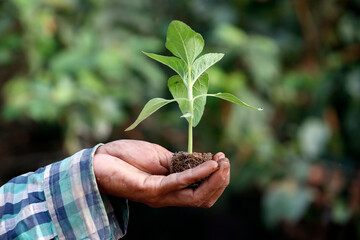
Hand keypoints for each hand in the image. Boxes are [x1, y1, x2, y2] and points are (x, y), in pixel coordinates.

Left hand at [93, 140, 229, 207]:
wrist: (99, 160)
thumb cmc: (127, 158)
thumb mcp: (160, 157)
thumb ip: (180, 162)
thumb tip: (201, 160)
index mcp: (171, 188)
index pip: (201, 192)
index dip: (216, 179)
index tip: (223, 159)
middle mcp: (168, 196)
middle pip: (203, 198)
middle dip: (220, 181)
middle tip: (226, 162)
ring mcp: (160, 195)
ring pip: (196, 196)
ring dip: (214, 179)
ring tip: (222, 163)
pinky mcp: (150, 189)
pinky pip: (179, 183)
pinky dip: (198, 174)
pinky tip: (210, 164)